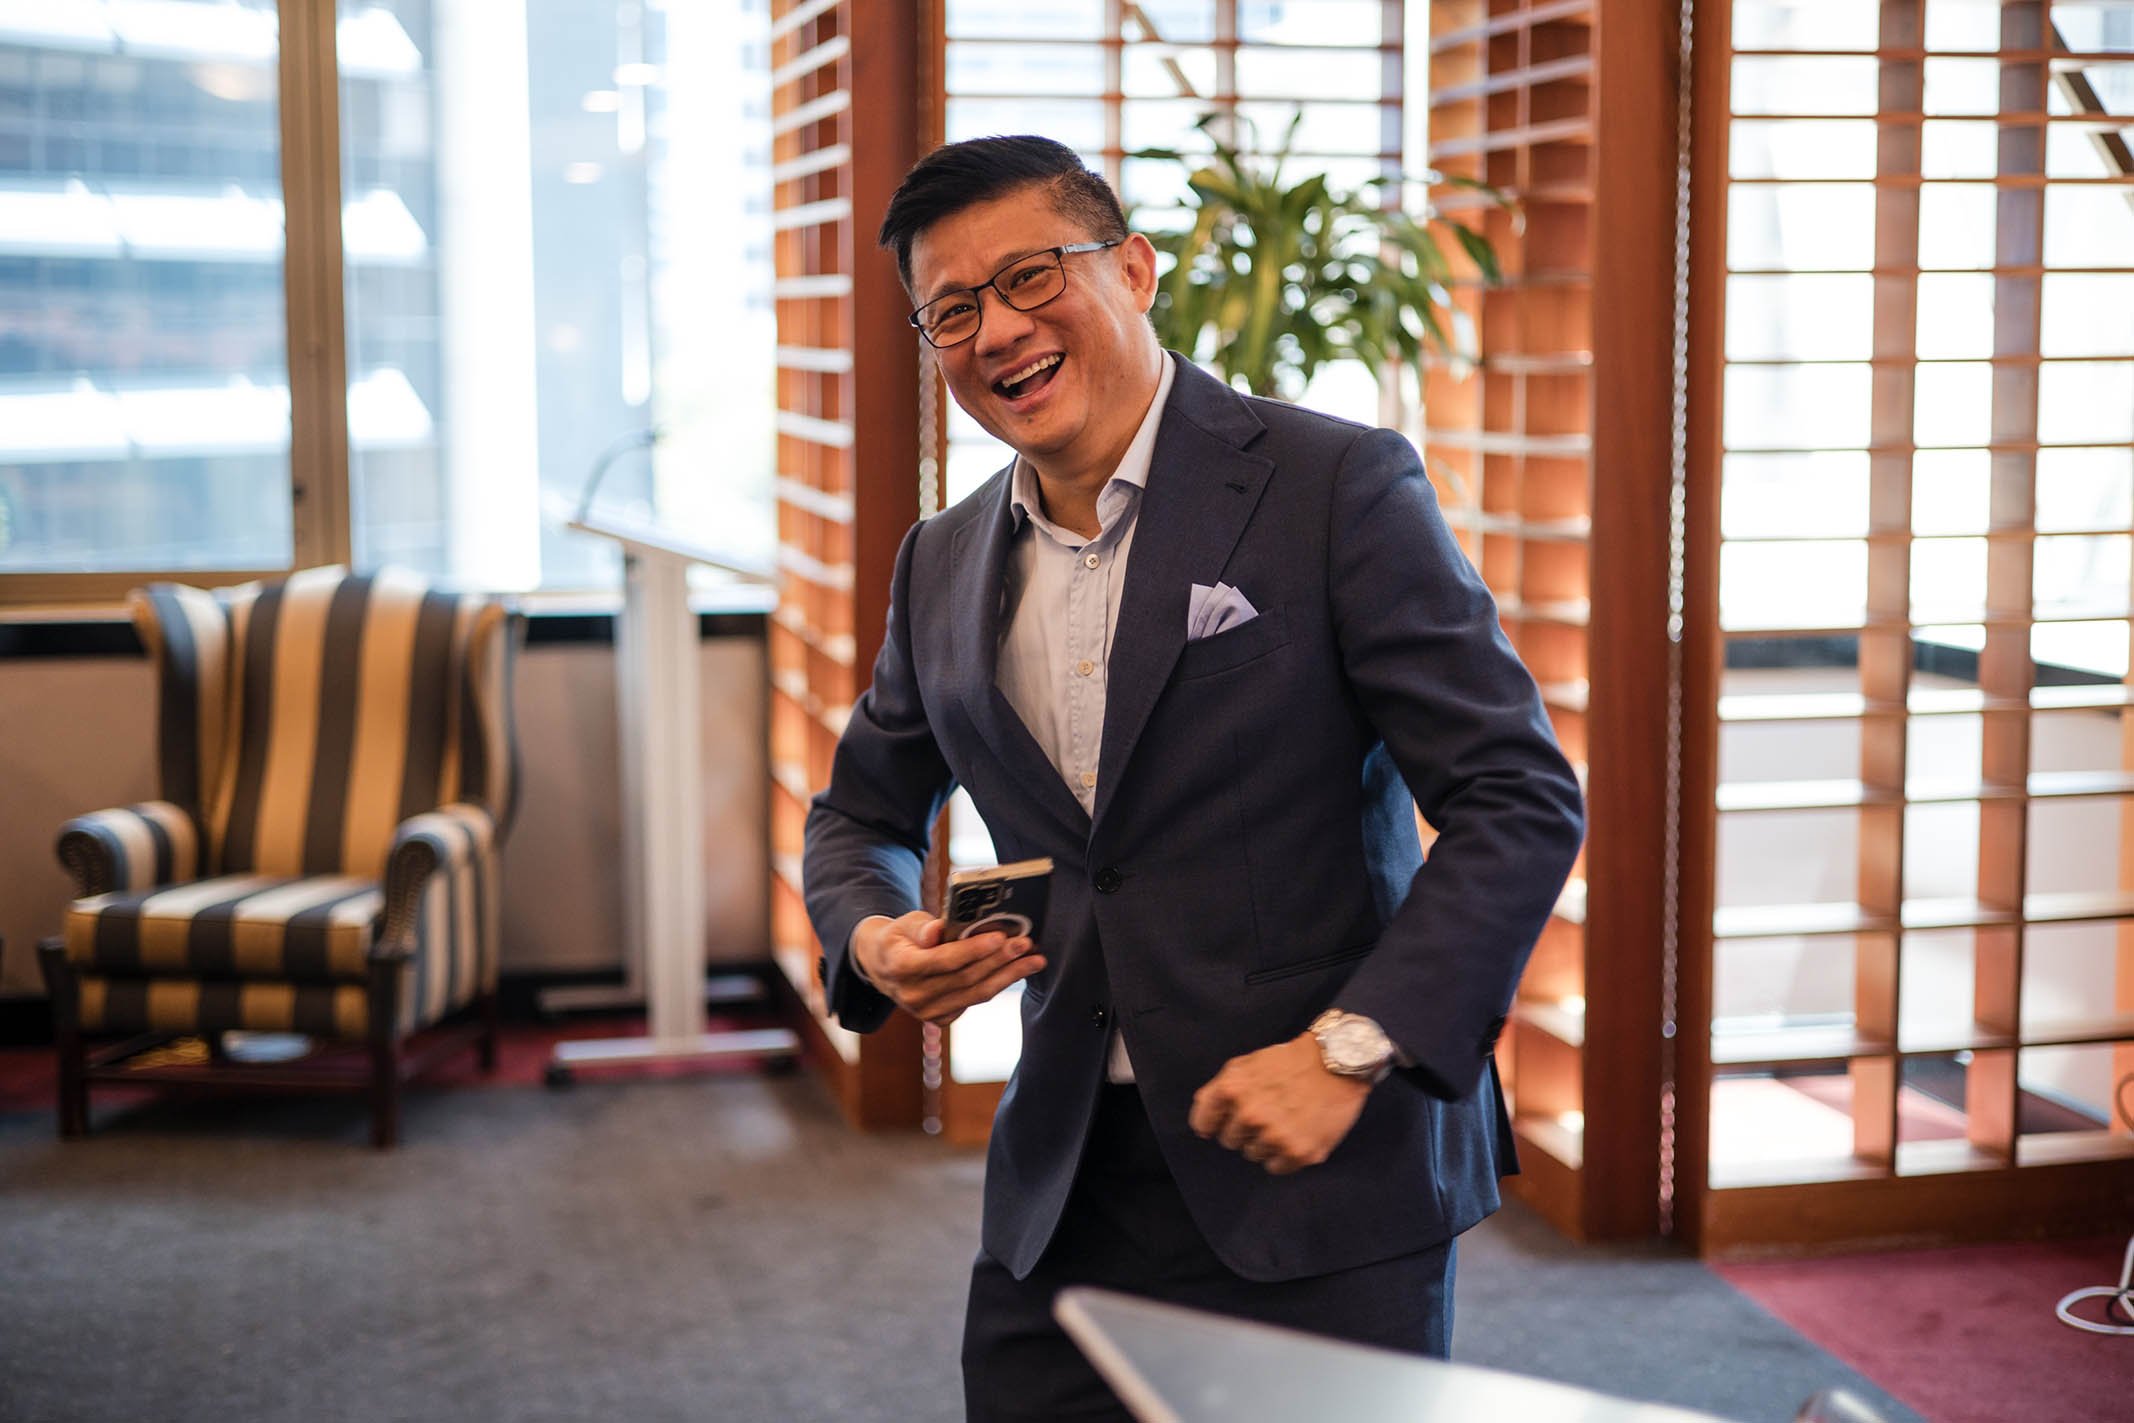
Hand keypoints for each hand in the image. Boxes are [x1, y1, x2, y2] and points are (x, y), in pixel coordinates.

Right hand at [852, 910, 1044, 1025]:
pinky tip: (1016, 970)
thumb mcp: (905, 924)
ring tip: (1034, 960)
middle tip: (1027, 944)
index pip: (943, 960)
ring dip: (1009, 976)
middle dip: (1000, 960)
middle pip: (966, 979)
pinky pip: (974, 1000)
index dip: (973, 950)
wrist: (882, 966)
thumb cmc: (900, 937)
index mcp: (900, 968)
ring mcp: (926, 1012)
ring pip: (976, 994)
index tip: (1000, 937)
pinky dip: (997, 984)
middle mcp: (912, 996)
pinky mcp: (940, 1019)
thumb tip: (939, 930)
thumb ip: (923, 927)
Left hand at [1189, 1033, 1370, 1175]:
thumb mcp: (1245, 1065)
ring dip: (1265, 1142)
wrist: (1337, 1064)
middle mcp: (1250, 1115)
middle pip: (1230, 1141)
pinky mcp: (1299, 1153)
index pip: (1204, 1124)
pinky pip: (1276, 1168)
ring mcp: (1275, 1136)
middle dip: (1244, 1129)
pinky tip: (1296, 1133)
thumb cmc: (1289, 1062)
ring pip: (1253, 1154)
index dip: (1214, 1122)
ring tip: (1285, 1120)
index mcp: (1232, 1090)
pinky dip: (1284, 1155)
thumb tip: (1203, 1125)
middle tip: (1266, 1113)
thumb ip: (1218, 1091)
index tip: (1226, 1120)